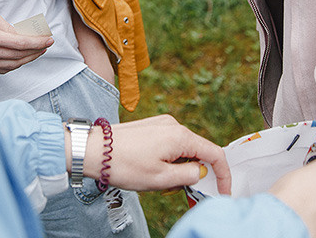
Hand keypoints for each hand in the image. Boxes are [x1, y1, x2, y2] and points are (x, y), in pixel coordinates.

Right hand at [0, 6, 51, 73]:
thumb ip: (4, 25)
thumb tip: (19, 35)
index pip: (19, 43)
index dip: (37, 43)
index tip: (48, 40)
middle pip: (18, 57)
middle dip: (35, 51)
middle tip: (46, 45)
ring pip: (11, 65)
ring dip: (27, 59)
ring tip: (37, 51)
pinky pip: (1, 69)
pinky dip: (14, 64)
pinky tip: (20, 58)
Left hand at [84, 115, 230, 194]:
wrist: (92, 149)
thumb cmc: (124, 165)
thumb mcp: (161, 179)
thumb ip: (188, 176)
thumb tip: (201, 172)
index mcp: (180, 136)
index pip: (215, 153)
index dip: (223, 174)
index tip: (223, 192)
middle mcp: (174, 125)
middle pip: (198, 151)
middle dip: (195, 173)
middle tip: (180, 190)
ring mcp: (162, 124)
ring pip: (183, 149)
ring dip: (179, 168)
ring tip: (157, 182)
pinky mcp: (151, 127)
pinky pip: (170, 145)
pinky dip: (169, 160)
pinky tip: (151, 171)